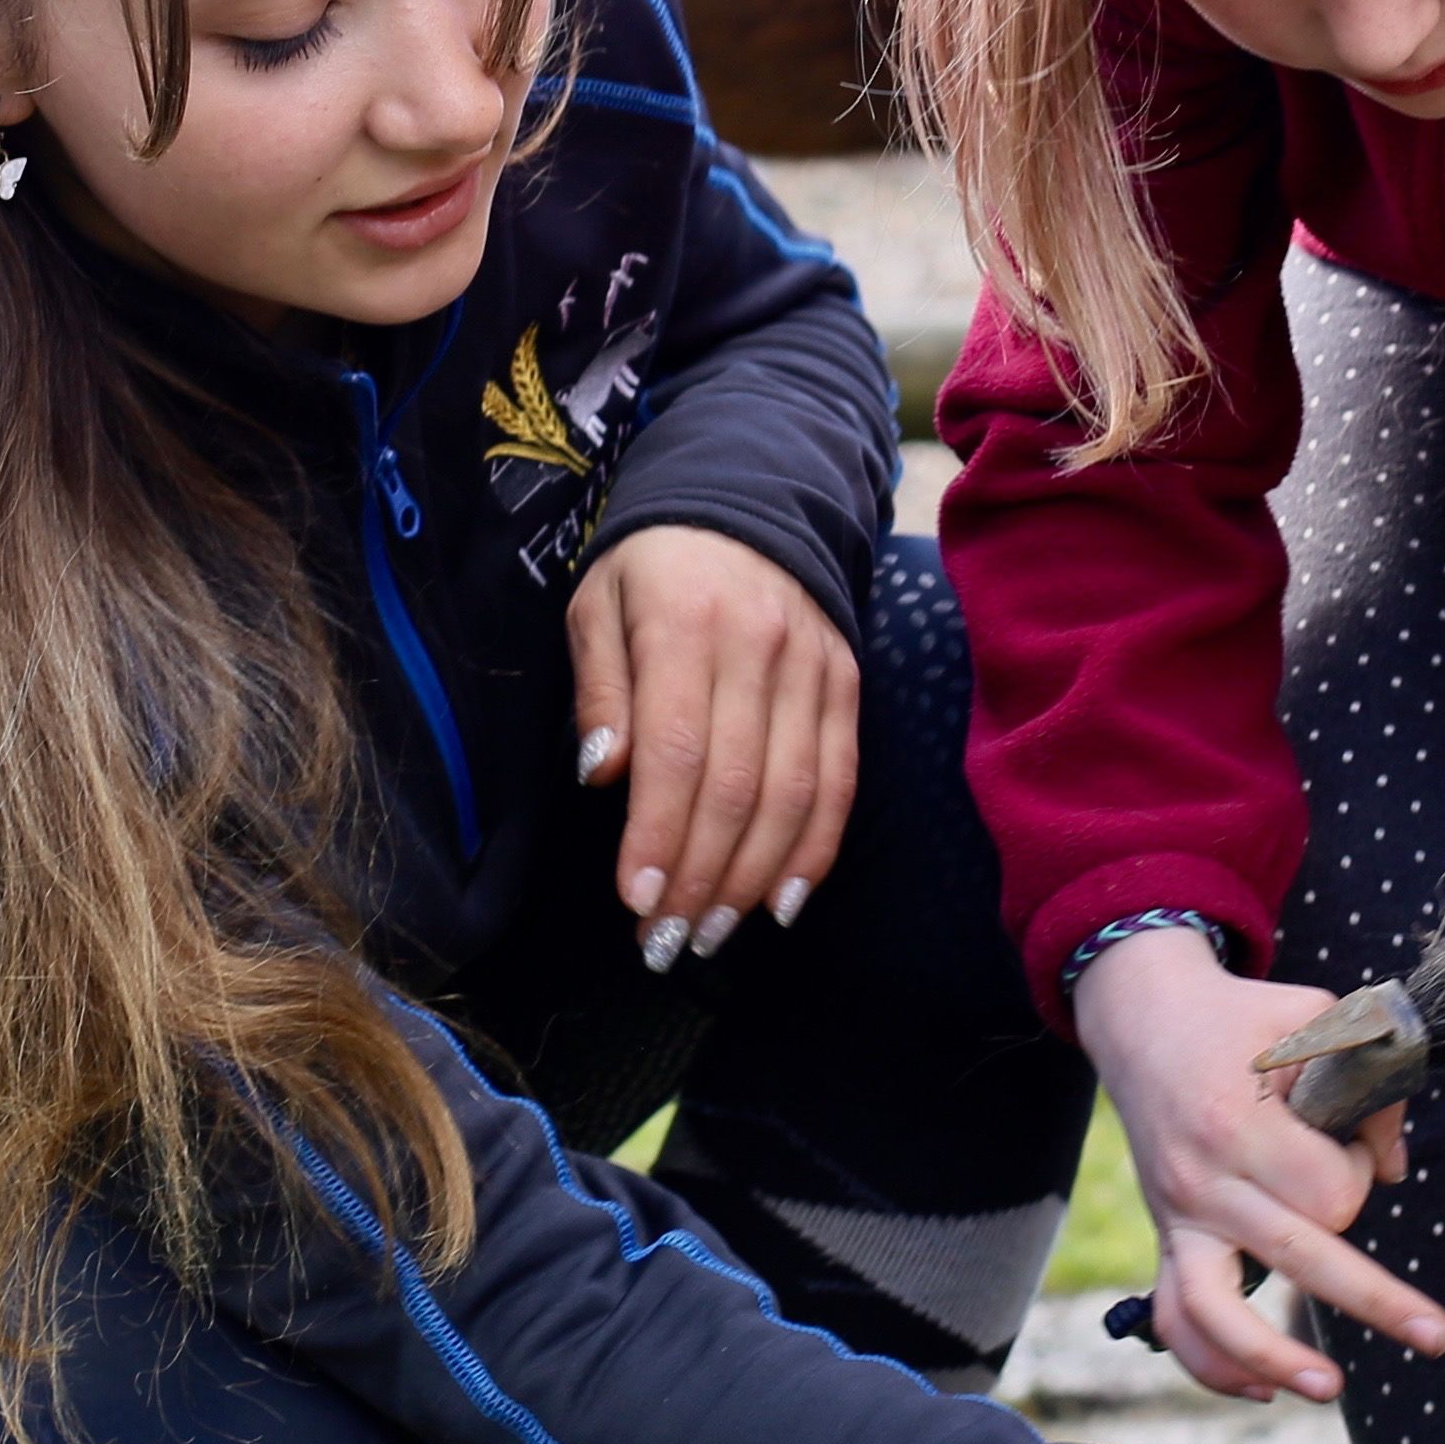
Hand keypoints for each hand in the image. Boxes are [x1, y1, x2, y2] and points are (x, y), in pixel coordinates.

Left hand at [568, 526, 857, 961]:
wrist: (747, 501)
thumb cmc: (653, 569)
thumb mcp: (597, 604)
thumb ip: (599, 689)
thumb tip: (603, 775)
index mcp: (685, 623)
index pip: (677, 750)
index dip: (660, 835)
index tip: (637, 902)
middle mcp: (759, 648)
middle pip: (737, 787)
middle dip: (700, 878)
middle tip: (666, 942)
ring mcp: (813, 669)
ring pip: (794, 795)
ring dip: (752, 879)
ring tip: (711, 933)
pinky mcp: (846, 685)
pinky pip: (840, 782)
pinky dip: (813, 851)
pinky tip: (779, 902)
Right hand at [1068, 924, 1444, 1402]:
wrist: (1143, 1017)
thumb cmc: (1243, 1019)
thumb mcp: (1316, 1018)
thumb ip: (1371, 1086)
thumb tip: (1392, 1172)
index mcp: (1237, 1122)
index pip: (1327, 1189)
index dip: (1355, 1171)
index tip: (1345, 1136)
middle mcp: (1202, 1179)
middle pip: (1297, 1257)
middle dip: (1375, 1300)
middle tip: (1439, 1338)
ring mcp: (1177, 1216)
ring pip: (1212, 1312)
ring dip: (1270, 1356)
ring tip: (1328, 1389)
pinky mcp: (1167, 1236)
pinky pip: (1175, 1317)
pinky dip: (1210, 1363)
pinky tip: (1258, 1388)